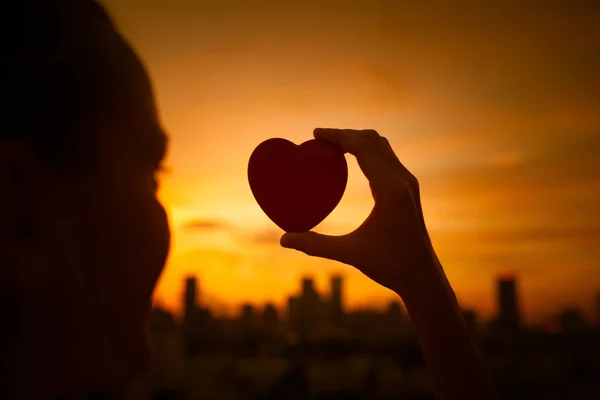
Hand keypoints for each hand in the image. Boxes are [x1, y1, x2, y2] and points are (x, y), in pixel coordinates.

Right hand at [281, 128, 451, 299]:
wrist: (423, 277)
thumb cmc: (390, 266)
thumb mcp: (350, 254)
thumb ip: (316, 245)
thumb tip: (283, 240)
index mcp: (390, 189)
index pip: (363, 147)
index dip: (337, 136)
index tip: (315, 133)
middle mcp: (402, 180)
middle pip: (373, 140)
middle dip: (345, 134)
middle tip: (319, 138)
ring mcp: (408, 184)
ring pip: (382, 147)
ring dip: (358, 140)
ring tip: (333, 145)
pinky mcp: (408, 191)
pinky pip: (387, 159)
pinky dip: (368, 151)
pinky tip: (353, 161)